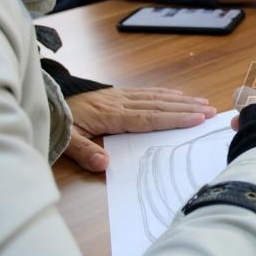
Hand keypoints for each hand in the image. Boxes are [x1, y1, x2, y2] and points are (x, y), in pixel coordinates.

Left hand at [64, 87, 216, 171]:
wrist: (44, 98)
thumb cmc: (56, 120)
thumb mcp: (64, 139)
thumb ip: (83, 152)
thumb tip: (104, 164)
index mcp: (112, 115)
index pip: (149, 118)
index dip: (174, 118)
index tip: (196, 118)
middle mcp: (121, 102)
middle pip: (159, 104)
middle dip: (186, 108)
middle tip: (211, 110)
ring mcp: (120, 95)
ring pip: (156, 96)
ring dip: (181, 99)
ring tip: (203, 101)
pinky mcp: (117, 93)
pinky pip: (147, 91)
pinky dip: (165, 93)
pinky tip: (177, 94)